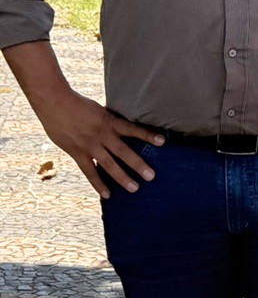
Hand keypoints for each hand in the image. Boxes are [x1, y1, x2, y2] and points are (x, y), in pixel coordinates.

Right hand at [32, 88, 163, 198]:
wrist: (55, 102)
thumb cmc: (78, 104)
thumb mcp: (99, 110)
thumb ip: (110, 121)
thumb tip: (123, 129)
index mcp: (109, 121)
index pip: (132, 129)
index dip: (147, 135)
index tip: (162, 142)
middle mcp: (101, 134)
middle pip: (123, 151)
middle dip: (138, 164)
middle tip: (151, 176)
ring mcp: (89, 145)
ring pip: (108, 164)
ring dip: (121, 177)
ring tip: (135, 188)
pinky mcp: (77, 152)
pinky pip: (89, 171)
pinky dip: (97, 183)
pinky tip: (107, 194)